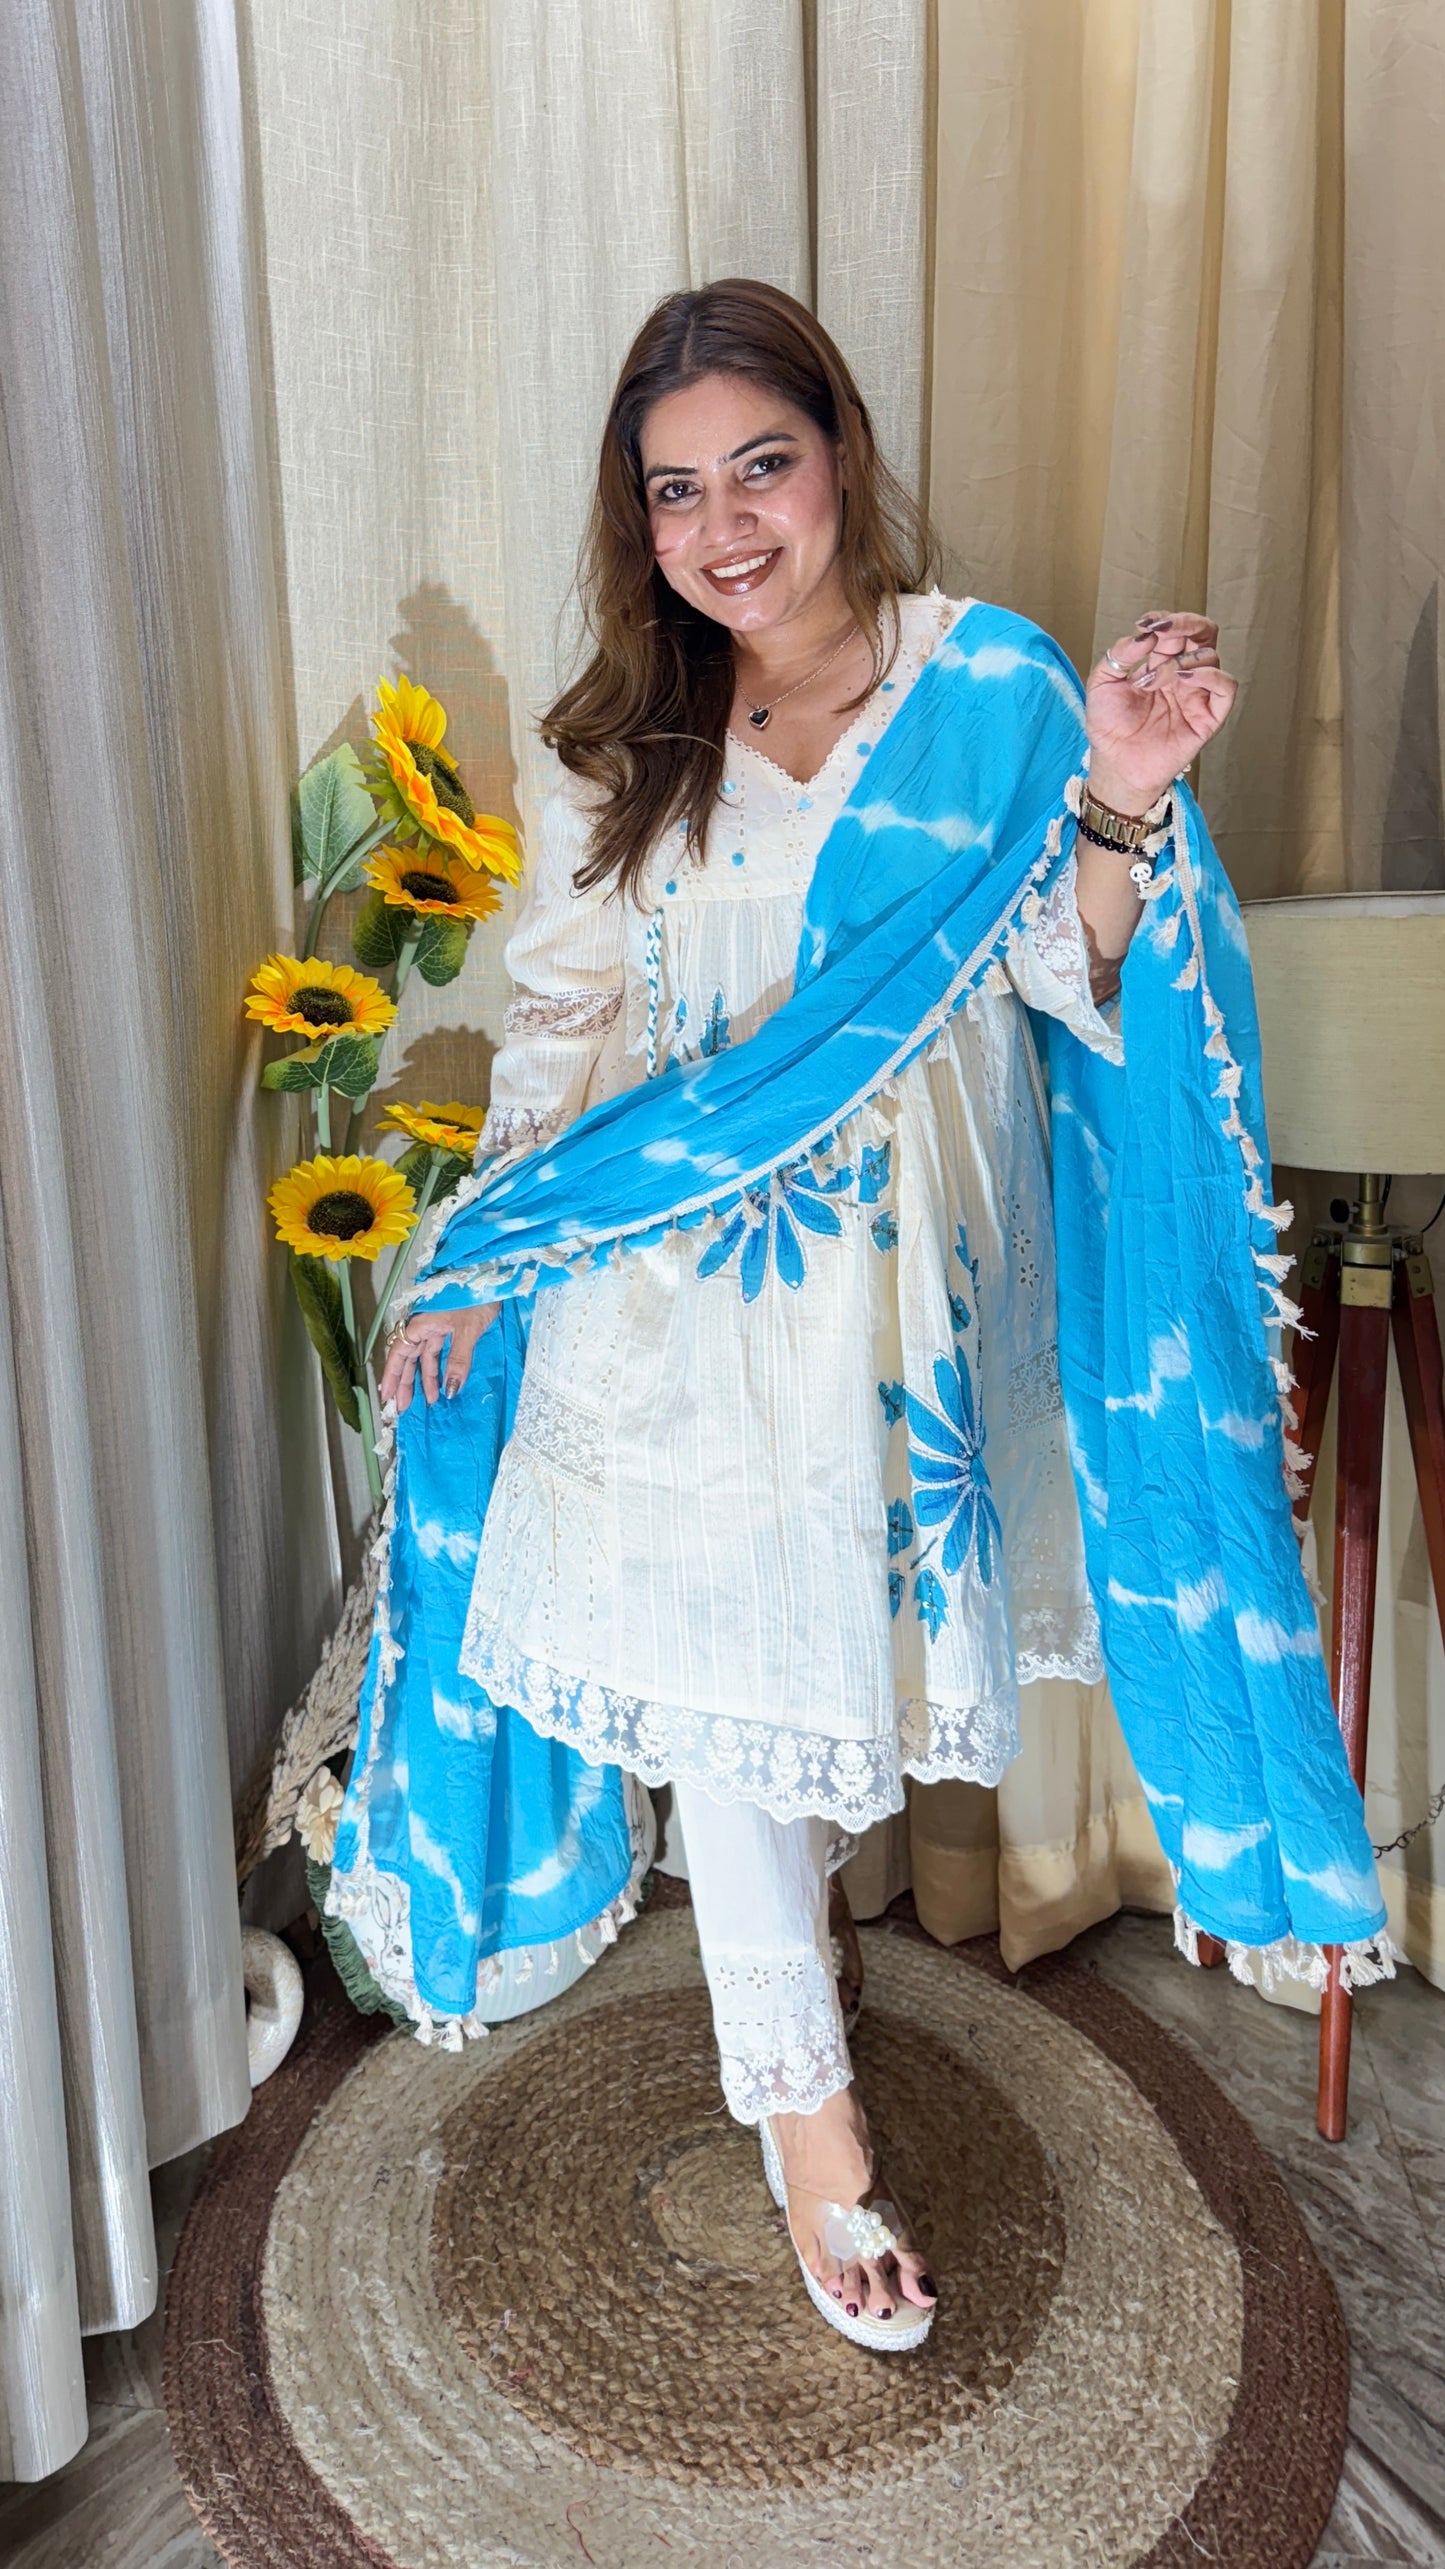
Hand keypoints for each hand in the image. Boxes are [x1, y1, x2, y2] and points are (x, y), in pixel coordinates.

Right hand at [380, 1304, 498, 1411]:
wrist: (494, 1277)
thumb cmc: (477, 1298)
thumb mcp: (468, 1330)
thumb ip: (458, 1360)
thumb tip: (451, 1390)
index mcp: (422, 1323)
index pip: (399, 1353)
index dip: (392, 1375)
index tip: (387, 1395)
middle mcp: (425, 1325)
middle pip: (409, 1357)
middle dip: (406, 1382)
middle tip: (403, 1406)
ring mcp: (438, 1326)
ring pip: (425, 1356)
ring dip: (426, 1377)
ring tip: (430, 1400)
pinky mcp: (451, 1327)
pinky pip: (439, 1351)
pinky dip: (440, 1367)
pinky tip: (444, 1382)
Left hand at [1085, 611, 1237, 814]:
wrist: (1115, 764)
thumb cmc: (1109, 727)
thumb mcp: (1102, 683)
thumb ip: (1120, 654)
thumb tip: (1145, 634)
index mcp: (1160, 663)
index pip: (1177, 630)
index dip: (1166, 620)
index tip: (1146, 623)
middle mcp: (1183, 674)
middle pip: (1202, 634)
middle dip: (1185, 624)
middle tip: (1163, 630)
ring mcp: (1197, 694)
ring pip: (1211, 656)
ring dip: (1180, 660)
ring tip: (1151, 680)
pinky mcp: (1208, 717)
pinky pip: (1226, 687)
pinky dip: (1210, 675)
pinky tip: (1184, 678)